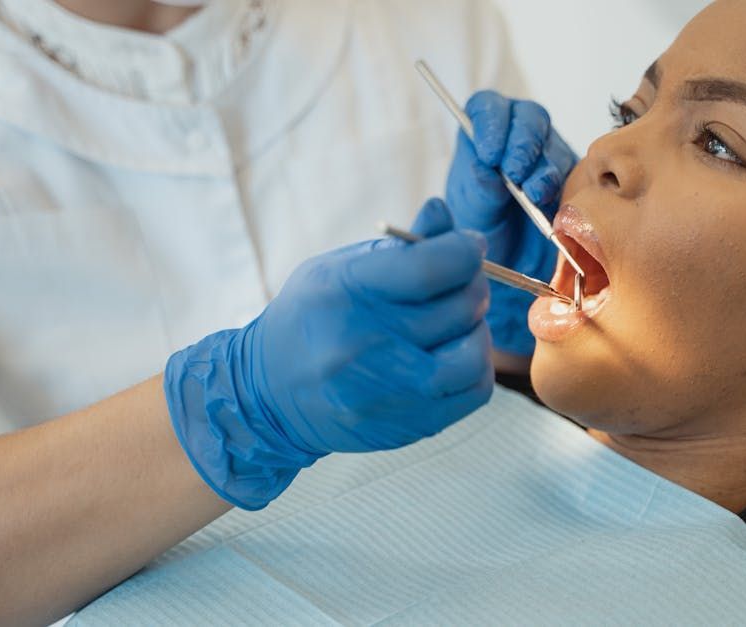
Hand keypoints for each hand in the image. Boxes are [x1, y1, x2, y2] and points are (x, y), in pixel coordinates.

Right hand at [165, 199, 493, 509]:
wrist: (269, 394)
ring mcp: (386, 391)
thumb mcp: (341, 268)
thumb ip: (401, 246)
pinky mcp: (406, 425)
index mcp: (348, 292)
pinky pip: (474, 392)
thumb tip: (446, 214)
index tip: (470, 245)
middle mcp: (365, 344)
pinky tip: (455, 355)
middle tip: (463, 282)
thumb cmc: (313, 318)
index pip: (430, 267)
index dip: (465, 249)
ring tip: (459, 323)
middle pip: (459, 306)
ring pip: (473, 354)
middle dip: (473, 285)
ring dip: (477, 331)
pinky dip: (477, 368)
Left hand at [446, 91, 577, 355]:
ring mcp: (548, 158)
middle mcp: (518, 140)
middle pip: (527, 117)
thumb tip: (486, 168)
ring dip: (543, 166)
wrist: (511, 268)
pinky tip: (552, 203)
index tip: (488, 151)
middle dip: (522, 142)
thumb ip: (477, 189)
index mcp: (483, 137)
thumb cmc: (483, 236)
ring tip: (533, 193)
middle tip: (514, 172)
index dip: (490, 121)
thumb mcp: (473, 214)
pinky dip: (564, 185)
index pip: (487, 108)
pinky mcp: (572, 180)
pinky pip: (575, 173)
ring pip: (553, 144)